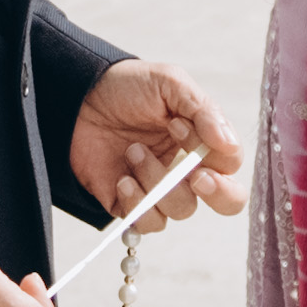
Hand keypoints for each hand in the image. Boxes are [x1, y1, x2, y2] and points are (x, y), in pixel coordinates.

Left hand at [70, 57, 244, 232]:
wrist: (76, 97)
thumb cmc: (127, 86)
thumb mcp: (169, 83)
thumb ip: (204, 110)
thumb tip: (229, 144)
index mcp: (202, 141)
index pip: (230, 164)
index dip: (215, 155)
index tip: (179, 127)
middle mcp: (186, 168)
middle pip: (226, 201)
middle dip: (217, 193)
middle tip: (194, 176)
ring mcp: (160, 188)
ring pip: (181, 210)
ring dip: (158, 182)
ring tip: (132, 151)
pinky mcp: (131, 203)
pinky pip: (147, 223)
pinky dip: (137, 204)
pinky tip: (122, 178)